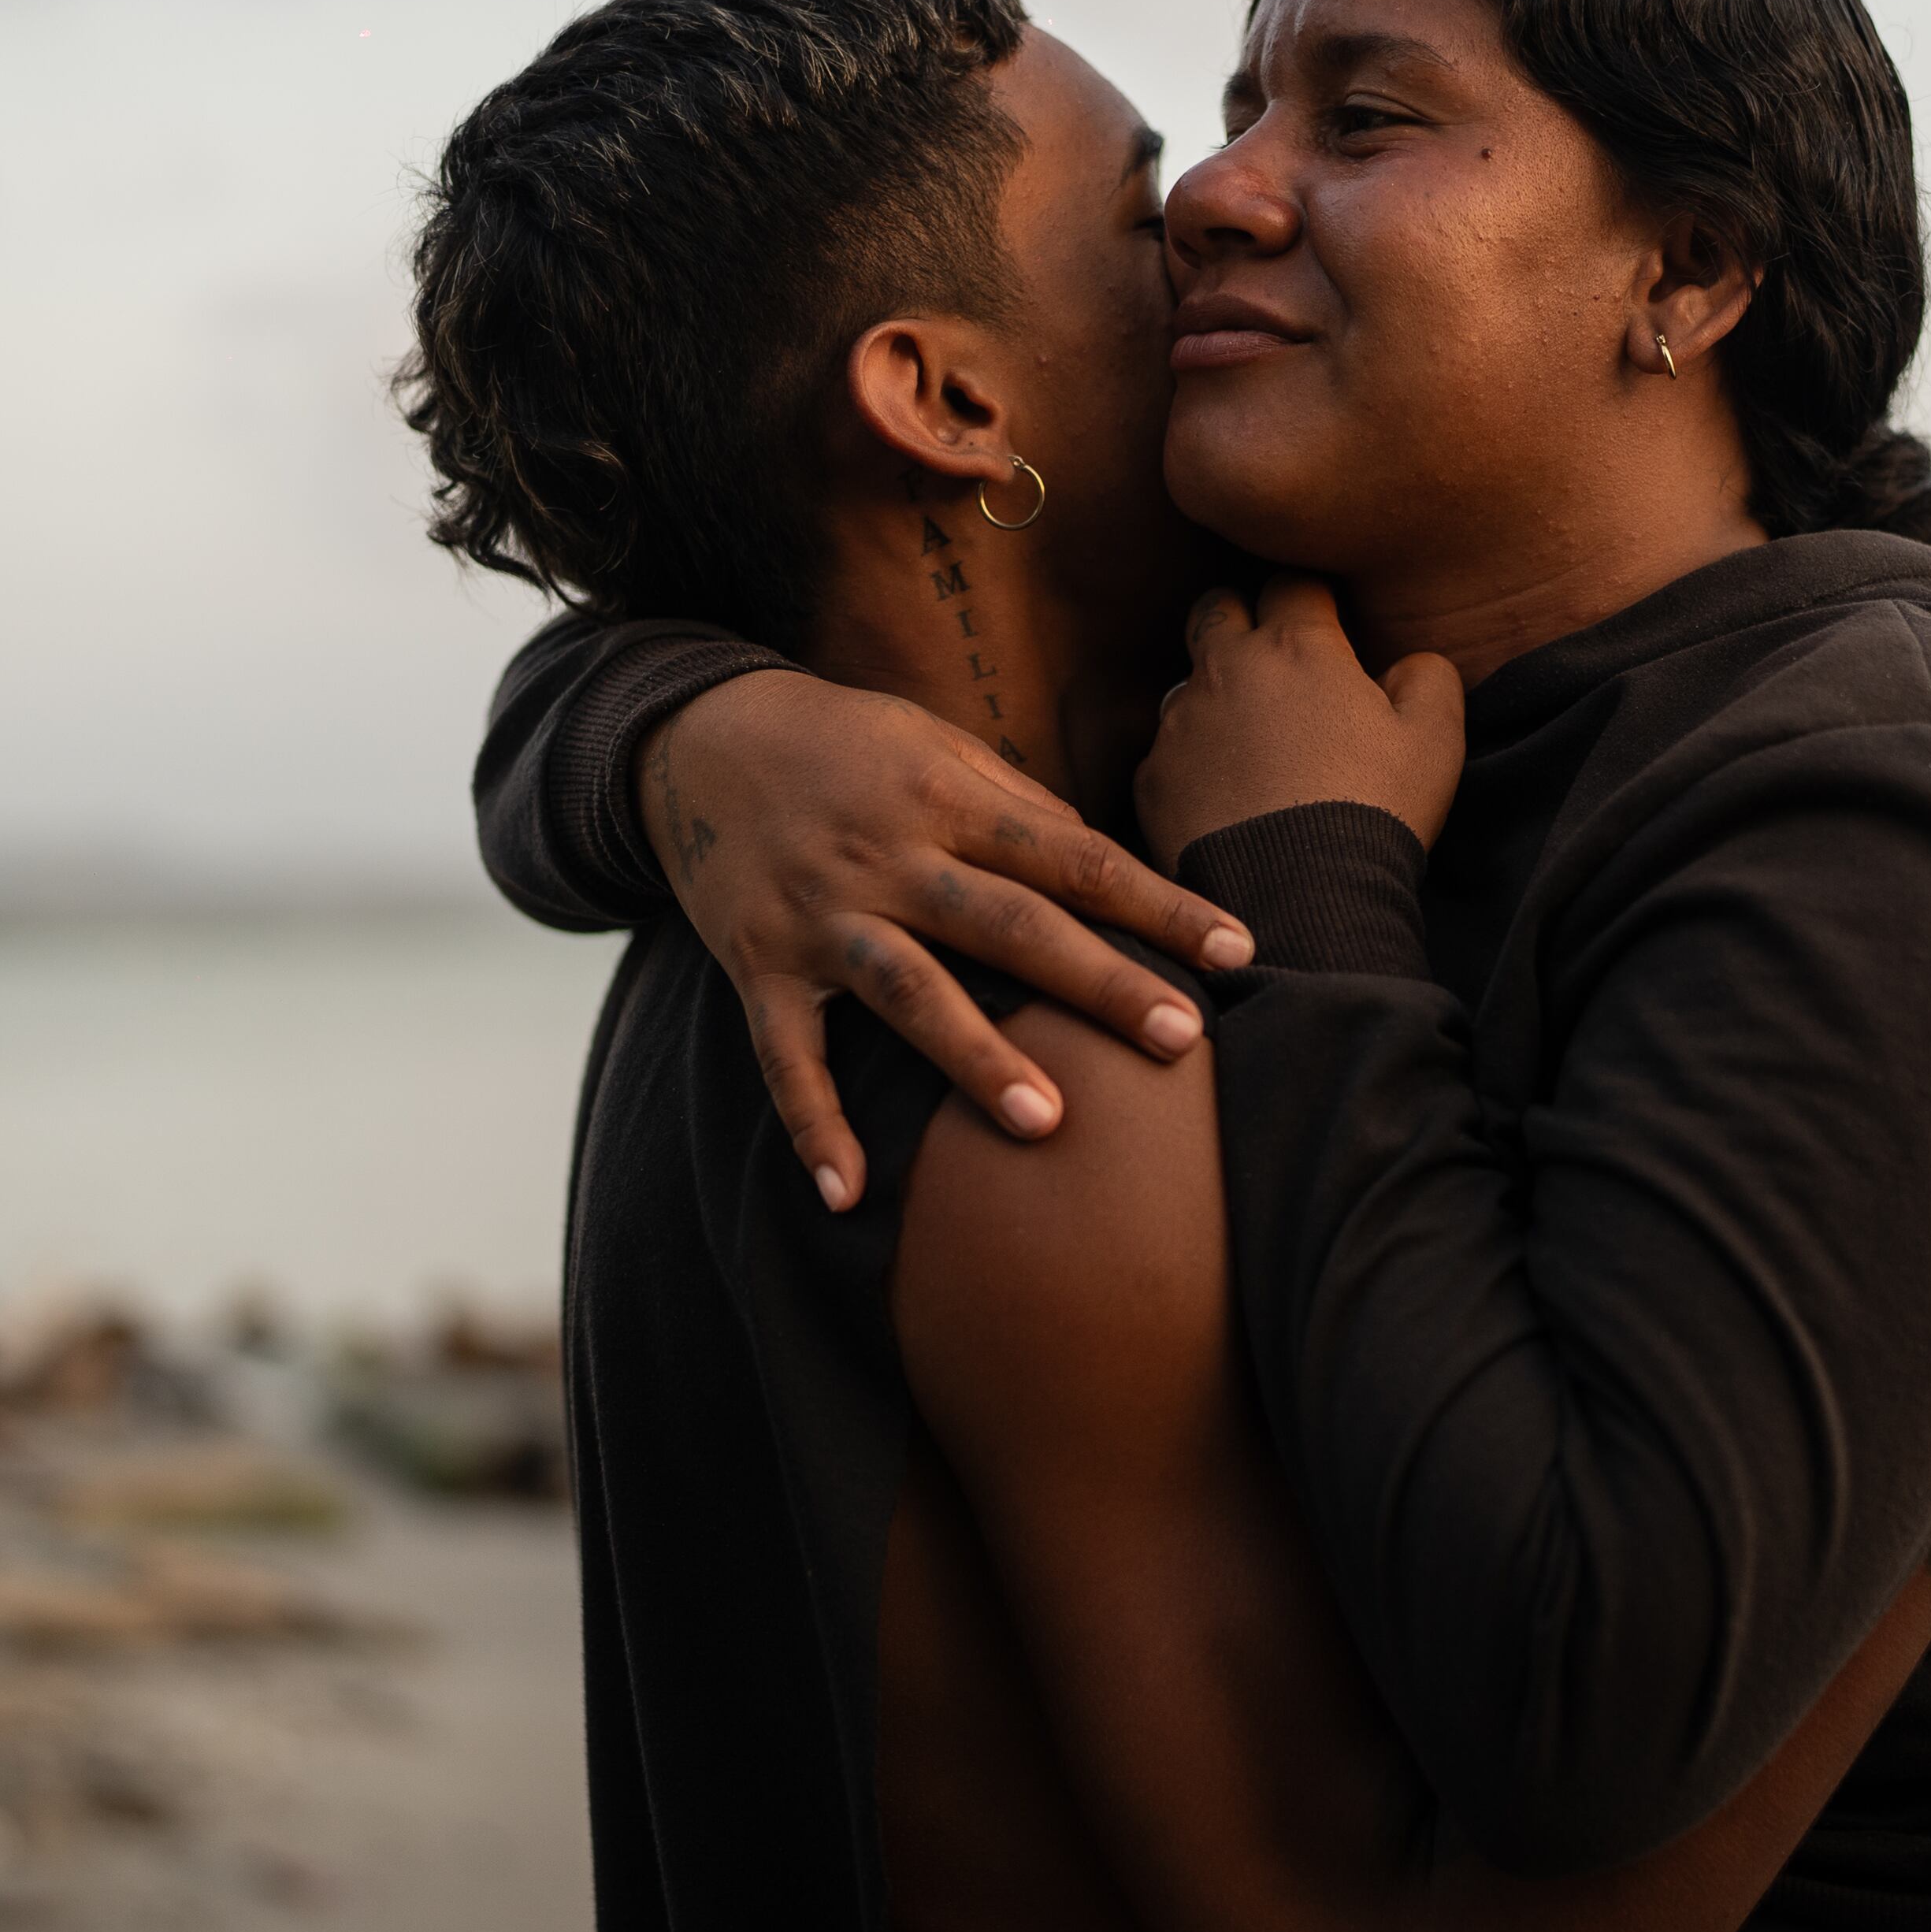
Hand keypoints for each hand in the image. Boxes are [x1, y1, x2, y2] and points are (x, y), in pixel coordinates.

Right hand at [643, 671, 1256, 1211]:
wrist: (692, 737)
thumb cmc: (842, 745)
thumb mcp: (934, 746)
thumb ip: (1016, 807)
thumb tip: (1102, 864)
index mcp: (947, 798)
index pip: (1074, 858)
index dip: (1158, 904)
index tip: (1238, 950)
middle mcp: (888, 856)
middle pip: (1008, 924)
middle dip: (1097, 982)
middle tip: (1180, 1040)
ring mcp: (821, 915)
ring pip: (908, 990)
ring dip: (975, 1057)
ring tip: (1046, 1124)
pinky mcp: (758, 966)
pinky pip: (787, 1057)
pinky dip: (814, 1126)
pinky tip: (849, 1194)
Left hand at [1132, 578, 1466, 865]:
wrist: (1300, 901)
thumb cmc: (1375, 812)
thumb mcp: (1437, 739)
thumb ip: (1428, 676)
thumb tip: (1408, 661)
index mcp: (1297, 647)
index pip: (1293, 584)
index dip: (1313, 600)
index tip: (1329, 628)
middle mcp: (1226, 669)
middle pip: (1217, 608)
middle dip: (1241, 619)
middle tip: (1273, 662)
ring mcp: (1180, 723)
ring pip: (1187, 682)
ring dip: (1216, 696)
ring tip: (1252, 744)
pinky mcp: (1152, 779)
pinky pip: (1167, 753)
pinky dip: (1192, 763)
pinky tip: (1224, 799)